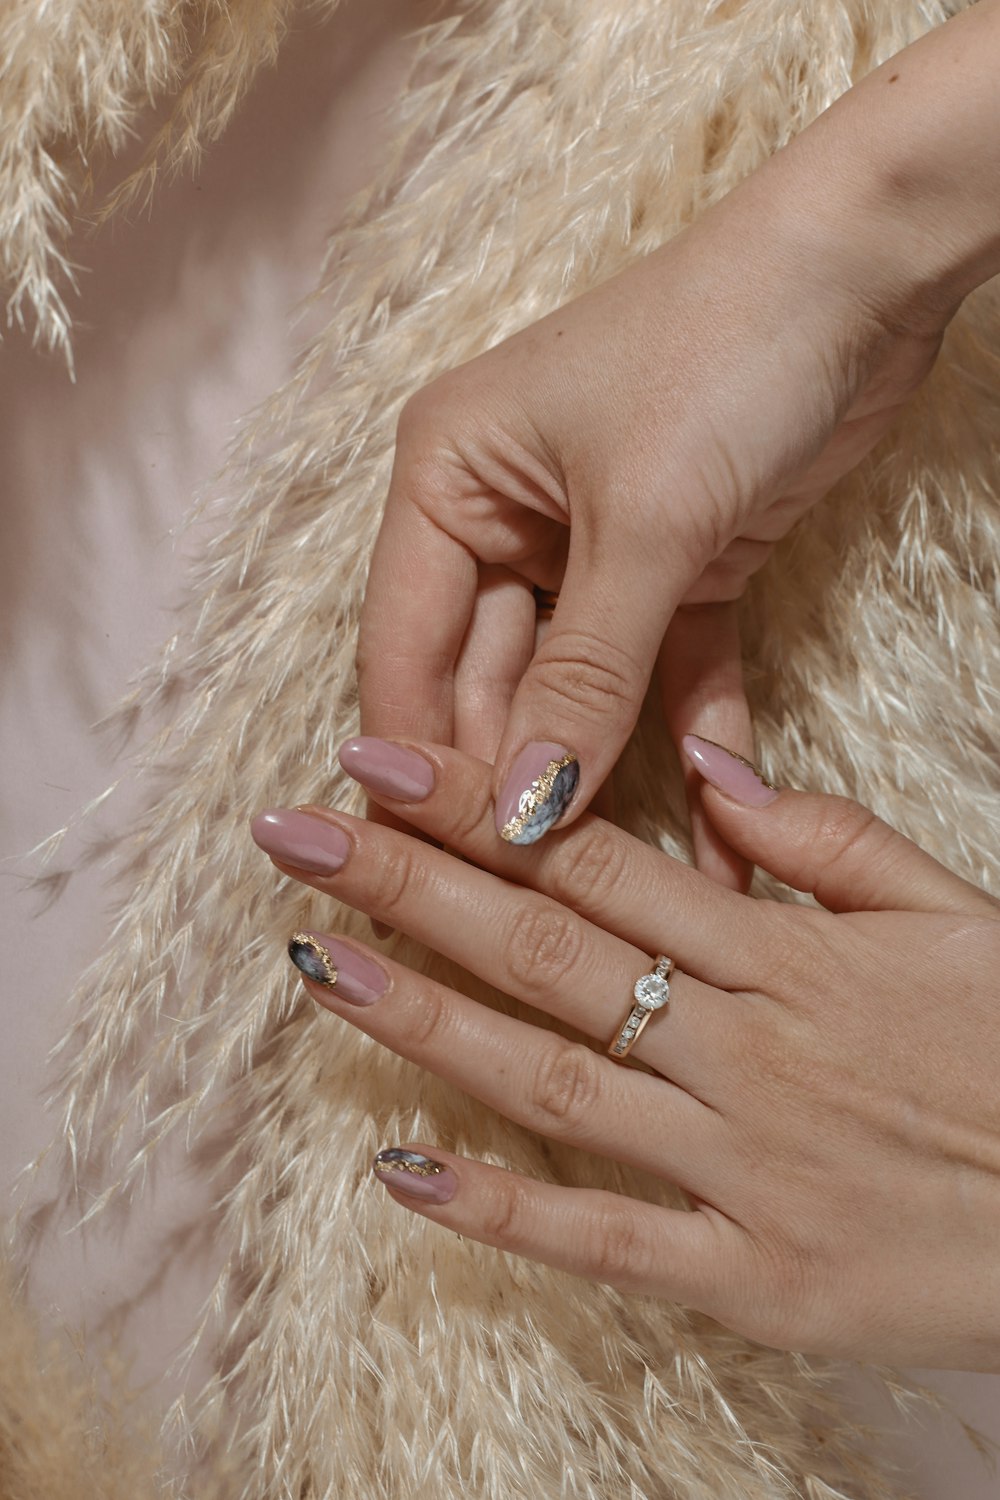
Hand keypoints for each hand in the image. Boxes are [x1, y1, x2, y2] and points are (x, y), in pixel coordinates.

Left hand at [251, 736, 999, 1368]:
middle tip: (297, 837)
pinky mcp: (751, 1273)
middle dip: (411, 885)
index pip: (597, 862)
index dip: (479, 809)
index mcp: (786, 952)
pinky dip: (502, 1209)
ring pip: (551, 1078)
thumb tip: (704, 768)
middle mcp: (743, 1046)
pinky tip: (401, 1172)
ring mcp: (738, 1163)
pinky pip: (606, 1238)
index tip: (380, 764)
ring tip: (314, 964)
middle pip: (546, 951)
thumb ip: (828, 839)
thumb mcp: (956, 913)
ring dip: (422, 1021)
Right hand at [357, 2, 999, 884]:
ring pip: (575, 691)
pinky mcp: (676, 566)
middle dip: (519, 783)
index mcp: (446, 480)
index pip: (406, 652)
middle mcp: (503, 516)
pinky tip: (715, 822)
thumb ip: (580, 679)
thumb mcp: (642, 525)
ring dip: (605, 777)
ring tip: (622, 886)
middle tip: (537, 898)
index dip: (417, 766)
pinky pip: (663, 674)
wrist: (865, 269)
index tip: (427, 873)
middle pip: (487, 684)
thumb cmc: (722, 350)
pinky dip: (689, 736)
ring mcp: (591, 548)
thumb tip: (523, 813)